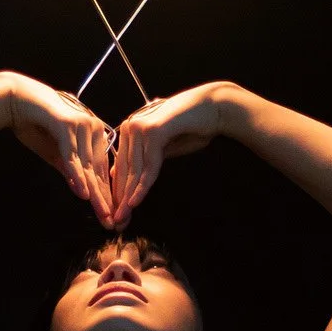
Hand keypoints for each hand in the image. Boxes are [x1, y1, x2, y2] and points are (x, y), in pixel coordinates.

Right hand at [1, 71, 116, 224]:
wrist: (14, 99)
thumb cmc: (33, 124)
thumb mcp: (55, 153)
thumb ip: (70, 170)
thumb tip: (83, 192)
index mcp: (94, 132)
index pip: (102, 169)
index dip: (105, 194)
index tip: (109, 215)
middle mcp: (93, 127)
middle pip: (99, 170)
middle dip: (104, 199)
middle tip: (110, 222)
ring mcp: (82, 124)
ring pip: (88, 166)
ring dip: (95, 193)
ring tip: (102, 214)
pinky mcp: (67, 125)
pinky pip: (73, 156)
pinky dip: (77, 176)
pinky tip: (83, 194)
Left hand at [107, 82, 227, 227]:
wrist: (214, 108)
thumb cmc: (193, 128)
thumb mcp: (165, 149)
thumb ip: (146, 161)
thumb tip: (127, 179)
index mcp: (130, 129)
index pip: (122, 165)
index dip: (120, 191)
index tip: (119, 213)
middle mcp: (130, 126)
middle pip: (124, 169)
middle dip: (121, 199)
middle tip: (117, 222)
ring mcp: (140, 126)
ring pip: (134, 170)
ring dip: (128, 196)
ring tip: (123, 217)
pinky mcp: (153, 131)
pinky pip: (147, 165)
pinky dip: (142, 186)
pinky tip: (135, 202)